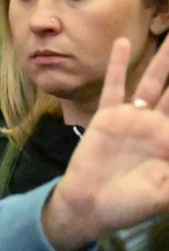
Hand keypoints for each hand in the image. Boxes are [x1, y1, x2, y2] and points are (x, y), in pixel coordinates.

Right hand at [45, 37, 168, 250]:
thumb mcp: (164, 195)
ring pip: (153, 82)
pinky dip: (117, 65)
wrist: (89, 206)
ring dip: (163, 60)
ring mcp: (133, 119)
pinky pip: (115, 86)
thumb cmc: (128, 206)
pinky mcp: (108, 116)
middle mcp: (157, 126)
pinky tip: (123, 43)